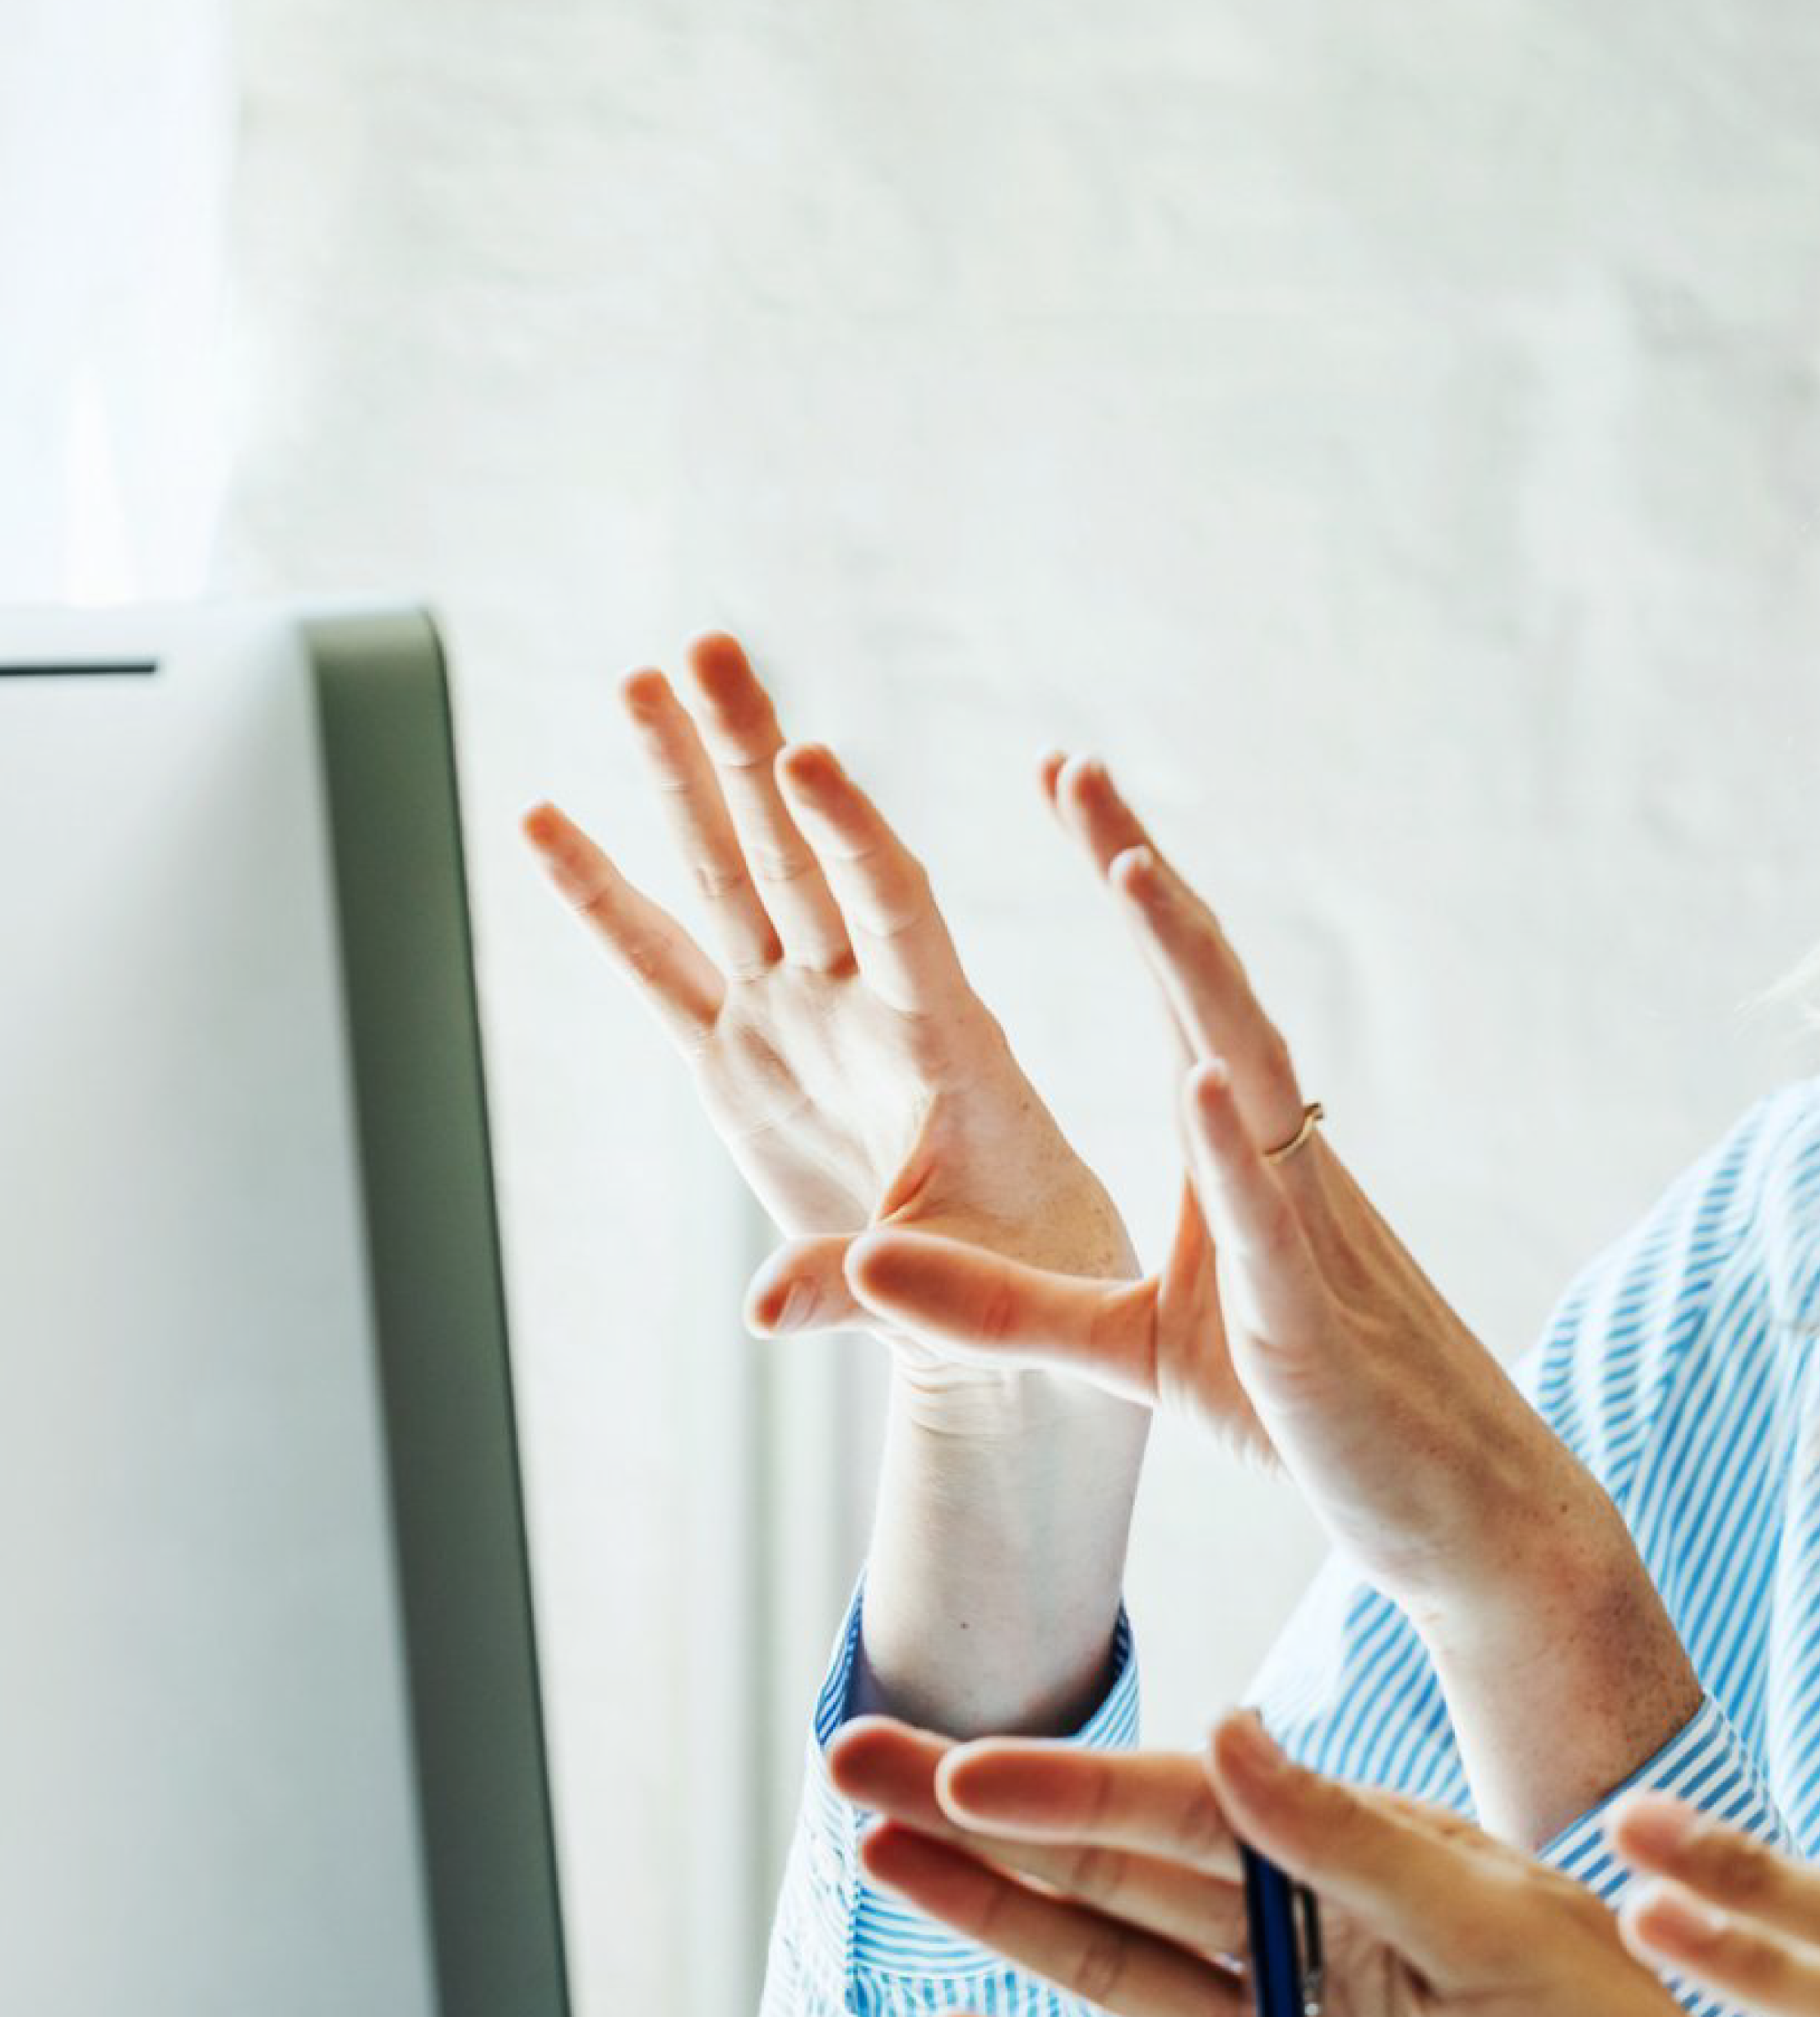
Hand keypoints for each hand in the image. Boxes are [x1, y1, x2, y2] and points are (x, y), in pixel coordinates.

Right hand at [519, 633, 1137, 1380]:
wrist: (1006, 1297)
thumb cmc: (1025, 1277)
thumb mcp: (970, 1290)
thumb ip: (866, 1288)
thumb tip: (762, 1317)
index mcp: (944, 1038)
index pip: (895, 911)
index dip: (852, 836)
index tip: (810, 757)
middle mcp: (861, 1005)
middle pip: (798, 856)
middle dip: (751, 754)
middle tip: (709, 648)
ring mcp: (793, 1021)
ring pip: (729, 880)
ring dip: (685, 783)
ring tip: (639, 678)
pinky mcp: (738, 1061)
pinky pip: (656, 967)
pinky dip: (600, 900)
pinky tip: (544, 818)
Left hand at [822, 762, 1695, 1835]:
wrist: (1457, 1509)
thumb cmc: (1312, 1416)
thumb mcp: (1129, 1351)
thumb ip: (1001, 1309)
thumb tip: (867, 1259)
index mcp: (1242, 1155)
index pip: (1179, 991)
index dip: (1127, 883)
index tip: (1068, 783)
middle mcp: (1281, 1160)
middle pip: (1210, 989)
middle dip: (1143, 874)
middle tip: (1075, 768)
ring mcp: (1305, 1229)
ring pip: (1248, 1069)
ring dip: (1191, 970)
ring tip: (1131, 871)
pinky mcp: (1311, 1319)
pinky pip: (1272, 1217)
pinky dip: (1234, 1143)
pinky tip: (1204, 1075)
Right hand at [830, 1710, 1819, 2016]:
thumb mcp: (1505, 1936)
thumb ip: (1352, 1845)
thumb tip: (1230, 1730)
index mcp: (1383, 1862)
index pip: (1196, 1807)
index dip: (1075, 1785)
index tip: (961, 1760)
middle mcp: (1323, 1944)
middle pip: (1125, 1869)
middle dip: (988, 1818)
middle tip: (852, 1760)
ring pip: (1111, 1973)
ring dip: (993, 1920)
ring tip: (877, 1863)